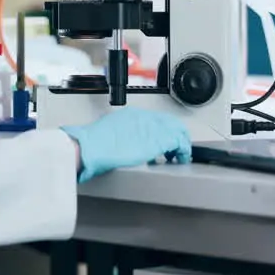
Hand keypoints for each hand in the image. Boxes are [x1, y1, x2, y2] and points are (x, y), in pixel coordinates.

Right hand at [61, 108, 191, 182]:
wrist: (90, 147)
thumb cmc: (92, 143)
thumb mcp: (108, 132)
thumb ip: (121, 135)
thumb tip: (125, 144)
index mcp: (132, 115)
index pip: (157, 119)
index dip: (164, 131)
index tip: (165, 142)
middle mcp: (144, 118)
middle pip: (171, 122)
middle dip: (176, 135)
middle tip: (176, 149)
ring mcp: (152, 127)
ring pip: (178, 130)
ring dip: (181, 144)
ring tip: (179, 156)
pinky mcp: (157, 141)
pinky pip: (180, 143)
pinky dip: (183, 151)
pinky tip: (179, 159)